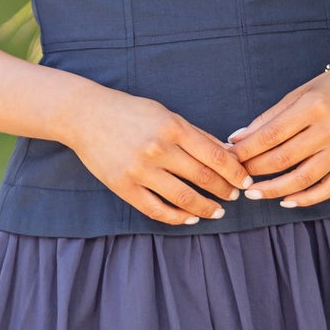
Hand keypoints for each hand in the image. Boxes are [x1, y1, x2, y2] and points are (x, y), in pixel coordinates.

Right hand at [65, 87, 251, 224]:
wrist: (85, 115)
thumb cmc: (130, 112)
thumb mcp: (165, 114)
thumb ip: (196, 135)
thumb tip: (228, 154)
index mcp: (172, 127)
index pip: (215, 156)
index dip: (235, 172)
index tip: (245, 181)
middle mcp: (158, 149)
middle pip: (203, 178)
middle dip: (224, 190)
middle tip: (234, 197)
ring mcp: (140, 170)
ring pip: (183, 198)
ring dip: (205, 208)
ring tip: (217, 211)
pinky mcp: (124, 187)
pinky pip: (157, 209)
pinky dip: (177, 217)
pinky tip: (189, 217)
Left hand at [228, 66, 329, 206]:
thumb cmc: (329, 91)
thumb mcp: (298, 94)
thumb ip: (269, 118)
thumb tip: (236, 140)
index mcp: (313, 106)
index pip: (271, 135)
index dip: (246, 150)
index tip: (228, 157)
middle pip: (284, 158)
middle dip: (255, 170)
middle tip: (236, 177)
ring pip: (303, 179)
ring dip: (273, 190)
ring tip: (253, 193)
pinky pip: (328, 189)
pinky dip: (305, 199)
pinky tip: (286, 201)